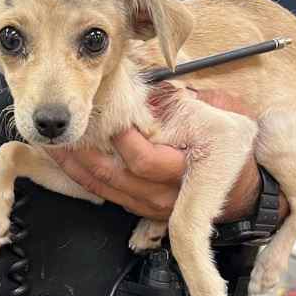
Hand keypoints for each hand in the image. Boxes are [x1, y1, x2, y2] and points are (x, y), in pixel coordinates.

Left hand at [47, 90, 261, 221]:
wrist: (244, 193)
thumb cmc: (231, 148)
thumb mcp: (220, 117)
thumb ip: (185, 102)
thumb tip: (149, 86)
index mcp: (184, 168)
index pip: (143, 159)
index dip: (120, 139)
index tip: (102, 116)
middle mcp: (163, 193)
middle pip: (113, 175)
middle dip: (83, 151)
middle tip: (63, 127)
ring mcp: (148, 205)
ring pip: (102, 186)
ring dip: (74, 165)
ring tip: (52, 142)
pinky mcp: (138, 208)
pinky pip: (103, 194)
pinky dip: (82, 176)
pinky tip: (66, 160)